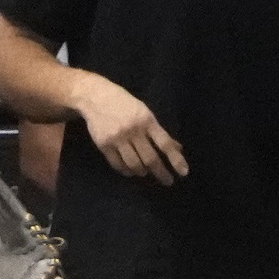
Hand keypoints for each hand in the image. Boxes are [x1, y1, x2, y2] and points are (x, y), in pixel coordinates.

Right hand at [72, 74, 187, 185]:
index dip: (176, 159)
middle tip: (168, 182)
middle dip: (161, 173)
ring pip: (134, 165)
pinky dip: (126, 171)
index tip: (184, 172)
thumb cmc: (124, 104)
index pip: (165, 143)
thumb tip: (177, 148)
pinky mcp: (104, 145)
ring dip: (142, 172)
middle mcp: (134, 130)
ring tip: (145, 173)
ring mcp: (118, 138)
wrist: (95, 97)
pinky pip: (118, 165)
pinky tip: (130, 171)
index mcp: (147, 120)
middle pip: (150, 158)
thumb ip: (158, 131)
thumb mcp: (144, 112)